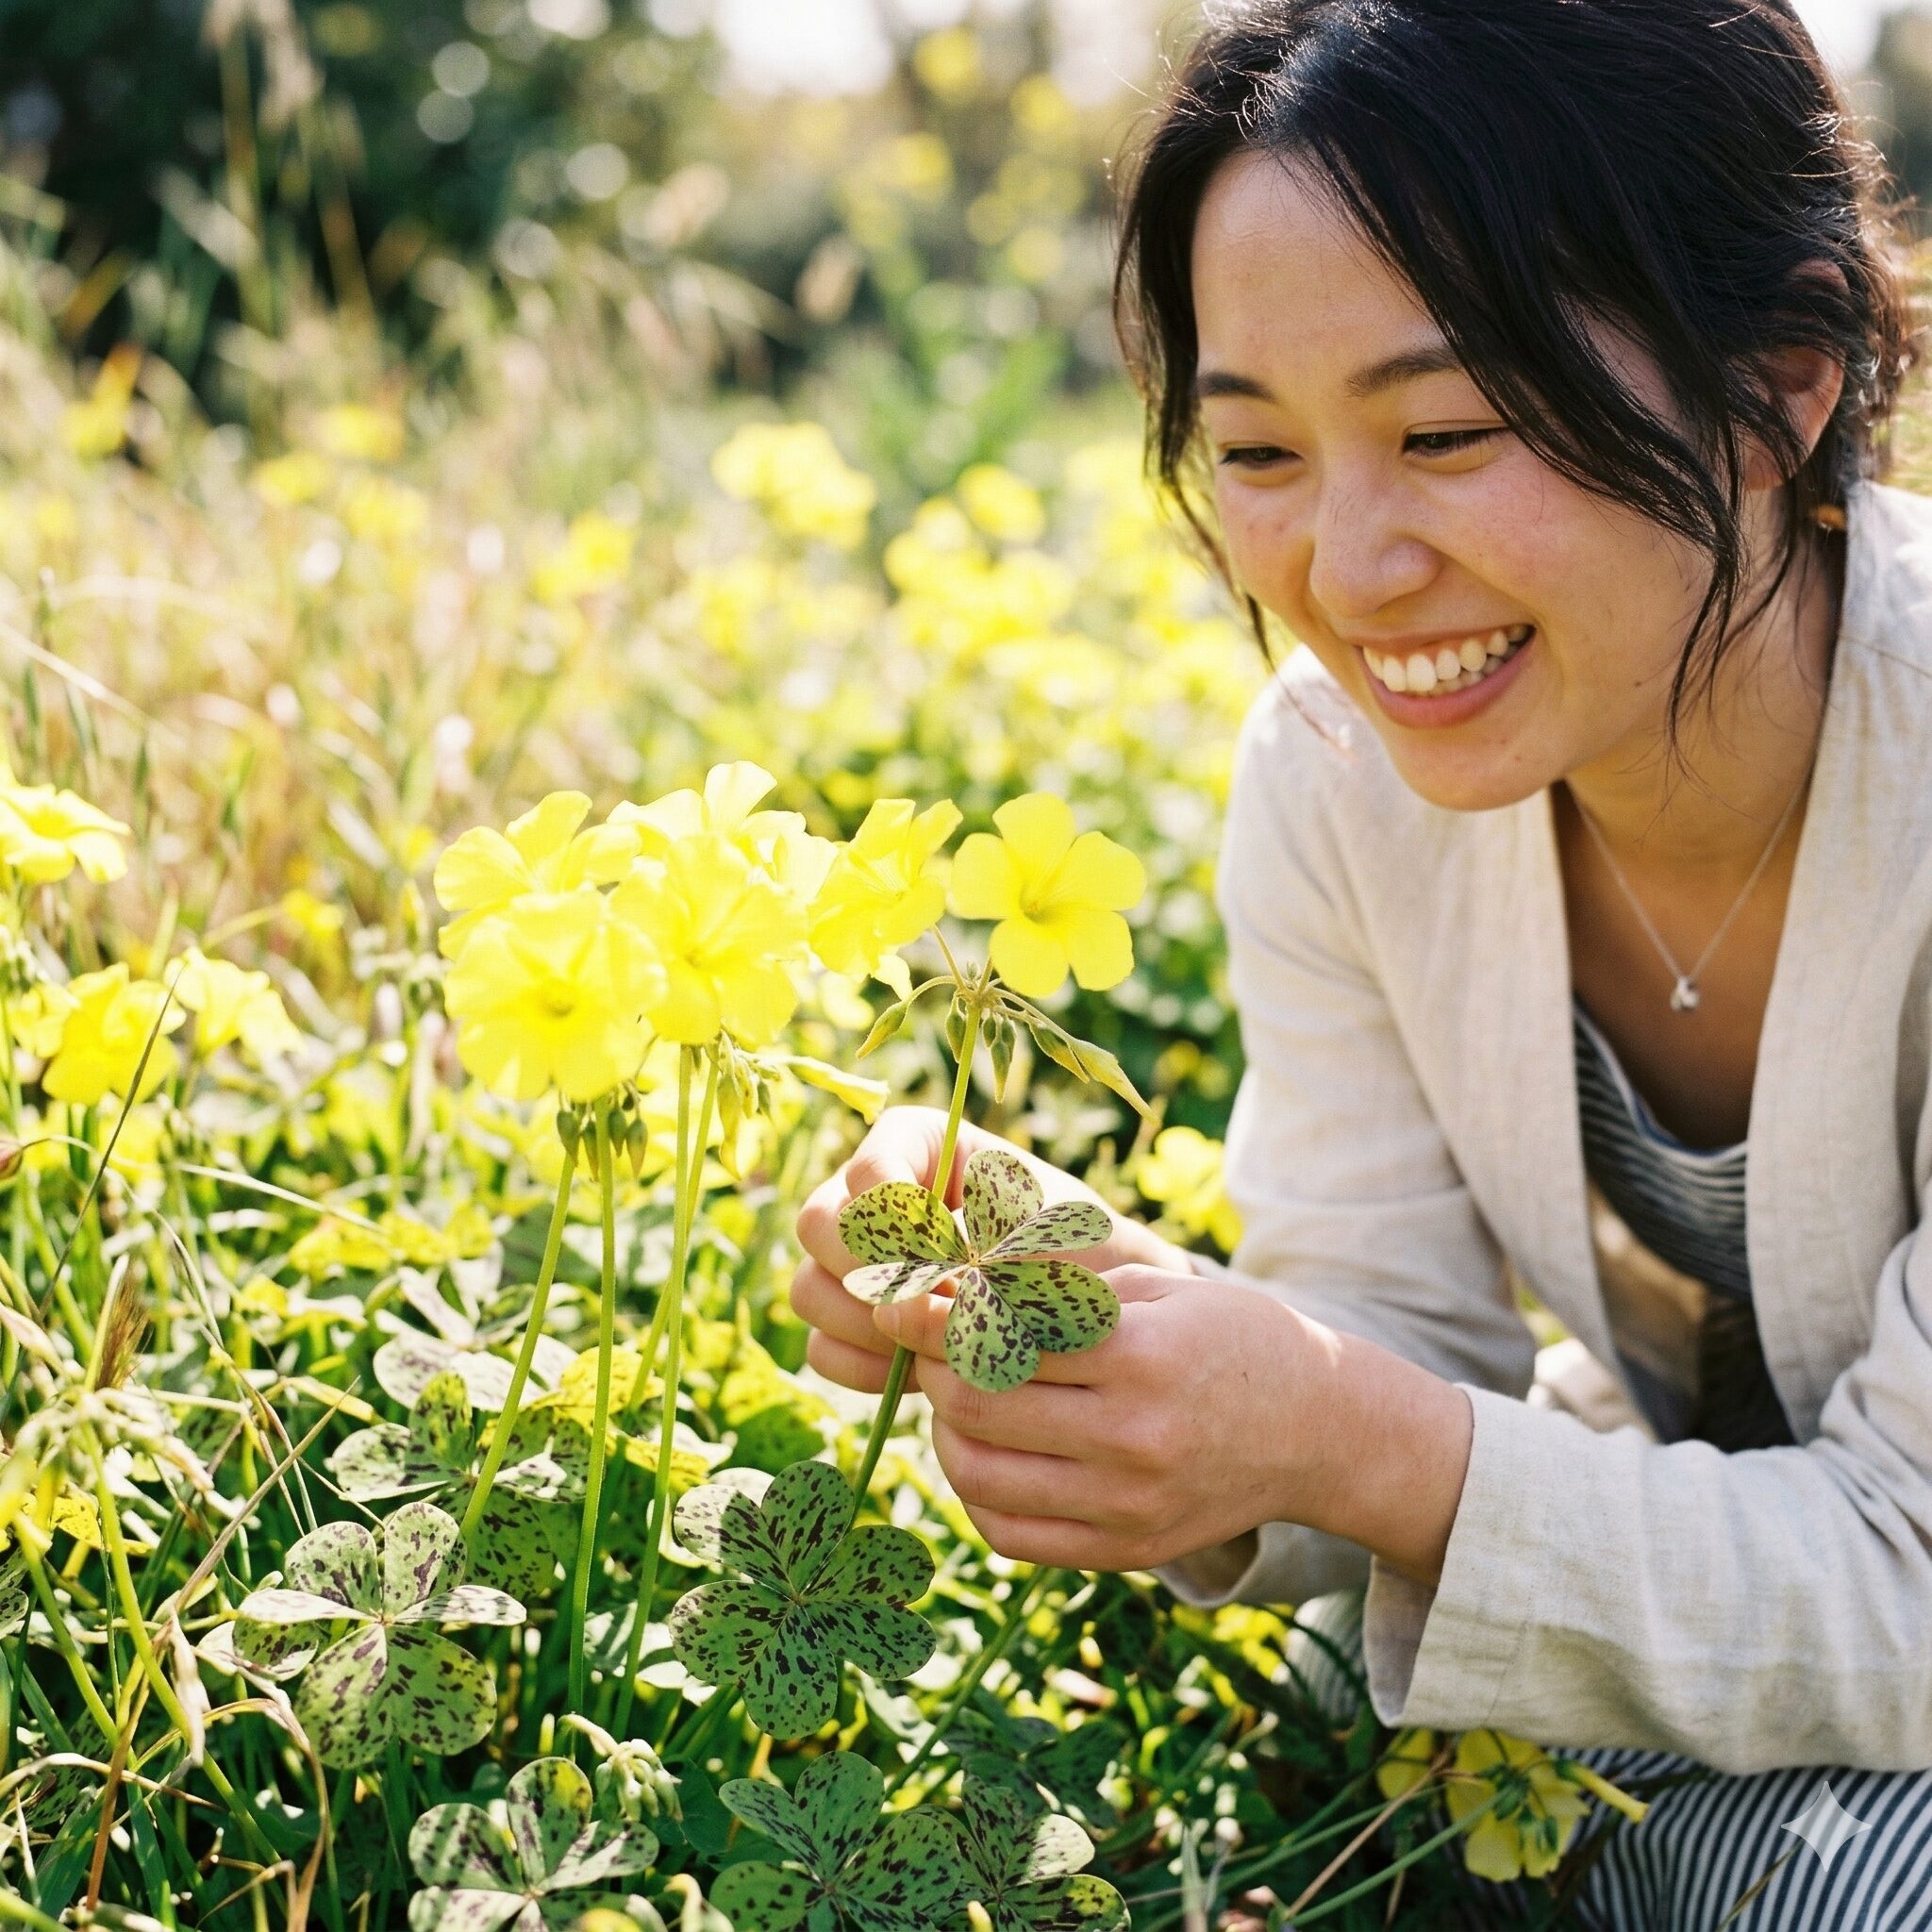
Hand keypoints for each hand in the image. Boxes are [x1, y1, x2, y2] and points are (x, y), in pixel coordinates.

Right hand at [790, 1106, 1194, 1395]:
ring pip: (810, 1290)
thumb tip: (904, 1296)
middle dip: (878, 1276)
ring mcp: (848, 1260)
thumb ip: (975, 1244)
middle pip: (819, 1226)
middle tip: (943, 1306)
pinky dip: (866, 1369)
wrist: (1088, 1306)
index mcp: (914, 1142)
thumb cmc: (1073, 1250)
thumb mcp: (1039, 1231)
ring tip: (939, 1340)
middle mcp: (865, 1193)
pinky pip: (822, 1349)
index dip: (902, 1224)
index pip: (869, 1171)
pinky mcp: (849, 1323)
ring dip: (869, 1327)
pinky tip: (921, 1375)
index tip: (956, 1257)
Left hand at [869, 1262, 1318, 1571]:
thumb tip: (947, 1290)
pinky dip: (975, 1490)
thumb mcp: (1153, 1287)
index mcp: (1141, 1356)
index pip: (1000, 1339)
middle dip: (932, 1368)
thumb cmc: (1226, 1337)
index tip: (900, 1299)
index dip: (934, 1317)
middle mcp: (1133, 1439)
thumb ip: (1054, 1291)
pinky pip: (1008, 1534)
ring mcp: (1128, 1506)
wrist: (1317, 1429)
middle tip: (931, 1343)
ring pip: (978, 1475)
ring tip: (959, 1395)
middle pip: (976, 1408)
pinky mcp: (1124, 1552)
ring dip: (945, 1429)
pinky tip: (985, 1451)